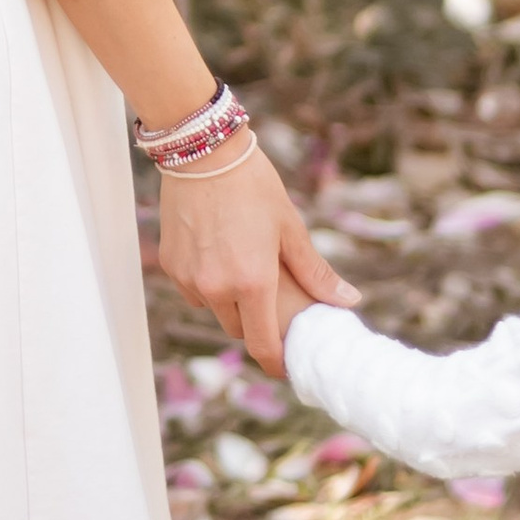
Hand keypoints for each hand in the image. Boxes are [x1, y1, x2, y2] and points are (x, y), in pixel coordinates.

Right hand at [154, 146, 354, 376]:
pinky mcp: (171, 264)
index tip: (286, 367)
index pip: (262, 345)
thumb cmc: (253, 186)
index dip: (275, 363)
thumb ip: (316, 272)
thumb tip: (348, 302)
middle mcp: (216, 288)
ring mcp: (190, 278)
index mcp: (252, 283)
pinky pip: (193, 289)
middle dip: (254, 323)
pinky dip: (207, 283)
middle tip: (270, 305)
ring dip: (228, 301)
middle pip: (237, 329)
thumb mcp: (290, 228)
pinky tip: (218, 253)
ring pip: (213, 309)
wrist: (203, 152)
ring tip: (243, 269)